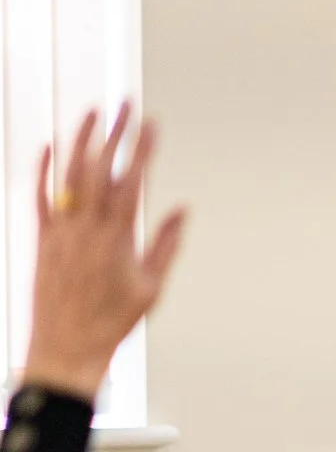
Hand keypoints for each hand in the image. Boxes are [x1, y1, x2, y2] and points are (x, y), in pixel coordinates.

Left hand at [23, 105, 184, 401]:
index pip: (132, 181)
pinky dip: (43, 168)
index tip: (151, 125)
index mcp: (117, 239)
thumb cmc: (111, 322)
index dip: (142, 150)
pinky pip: (39, 195)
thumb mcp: (151, 288)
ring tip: (93, 114)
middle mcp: (86, 227)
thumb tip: (180, 211)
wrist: (67, 345)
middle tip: (124, 106)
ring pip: (69, 174)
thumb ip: (166, 245)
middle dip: (114, 133)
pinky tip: (50, 146)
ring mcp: (61, 229)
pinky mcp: (42, 236)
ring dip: (81, 141)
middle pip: (100, 168)